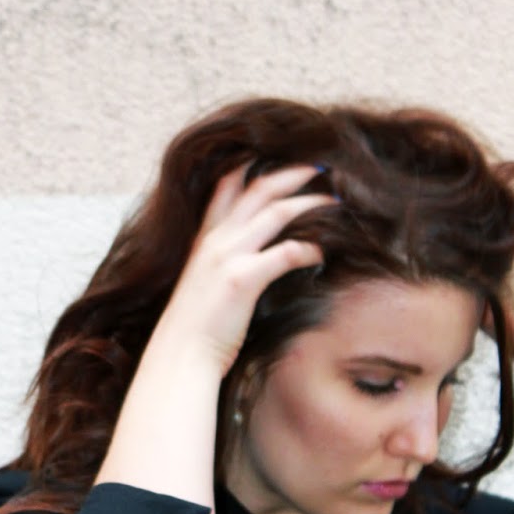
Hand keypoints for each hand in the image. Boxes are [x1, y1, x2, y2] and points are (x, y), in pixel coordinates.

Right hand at [156, 164, 337, 375]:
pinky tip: (323, 252)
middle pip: (257, 188)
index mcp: (205, 239)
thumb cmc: (194, 328)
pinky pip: (286, 252)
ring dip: (309, 202)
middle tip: (318, 166)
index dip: (252, 166)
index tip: (278, 158)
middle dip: (291, 173)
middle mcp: (215, 240)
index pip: (226, 186)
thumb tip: (252, 259)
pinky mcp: (242, 278)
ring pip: (276, 212)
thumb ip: (223, 264)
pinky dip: (310, 248)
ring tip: (333, 200)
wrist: (180, 355)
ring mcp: (227, 256)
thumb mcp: (203, 284)